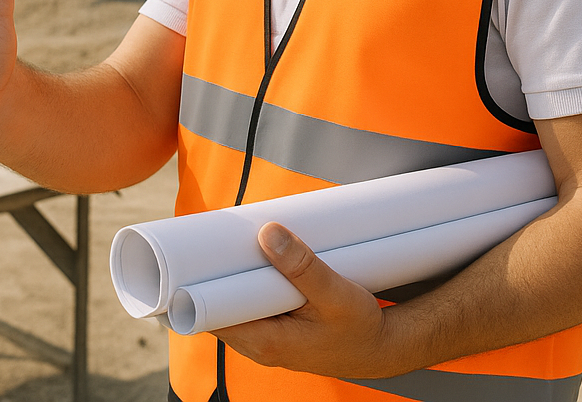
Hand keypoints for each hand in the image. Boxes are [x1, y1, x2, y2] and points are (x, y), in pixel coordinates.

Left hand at [214, 222, 394, 378]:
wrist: (383, 347)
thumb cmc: (361, 328)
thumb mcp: (335, 293)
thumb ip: (301, 265)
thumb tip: (268, 233)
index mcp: (266, 343)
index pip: (212, 314)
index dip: (200, 284)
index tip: (198, 253)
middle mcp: (261, 347)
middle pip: (220, 308)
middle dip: (218, 275)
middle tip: (220, 238)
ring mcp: (269, 341)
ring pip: (236, 307)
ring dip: (236, 279)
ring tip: (238, 245)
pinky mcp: (278, 333)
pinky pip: (252, 307)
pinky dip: (251, 286)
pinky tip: (258, 263)